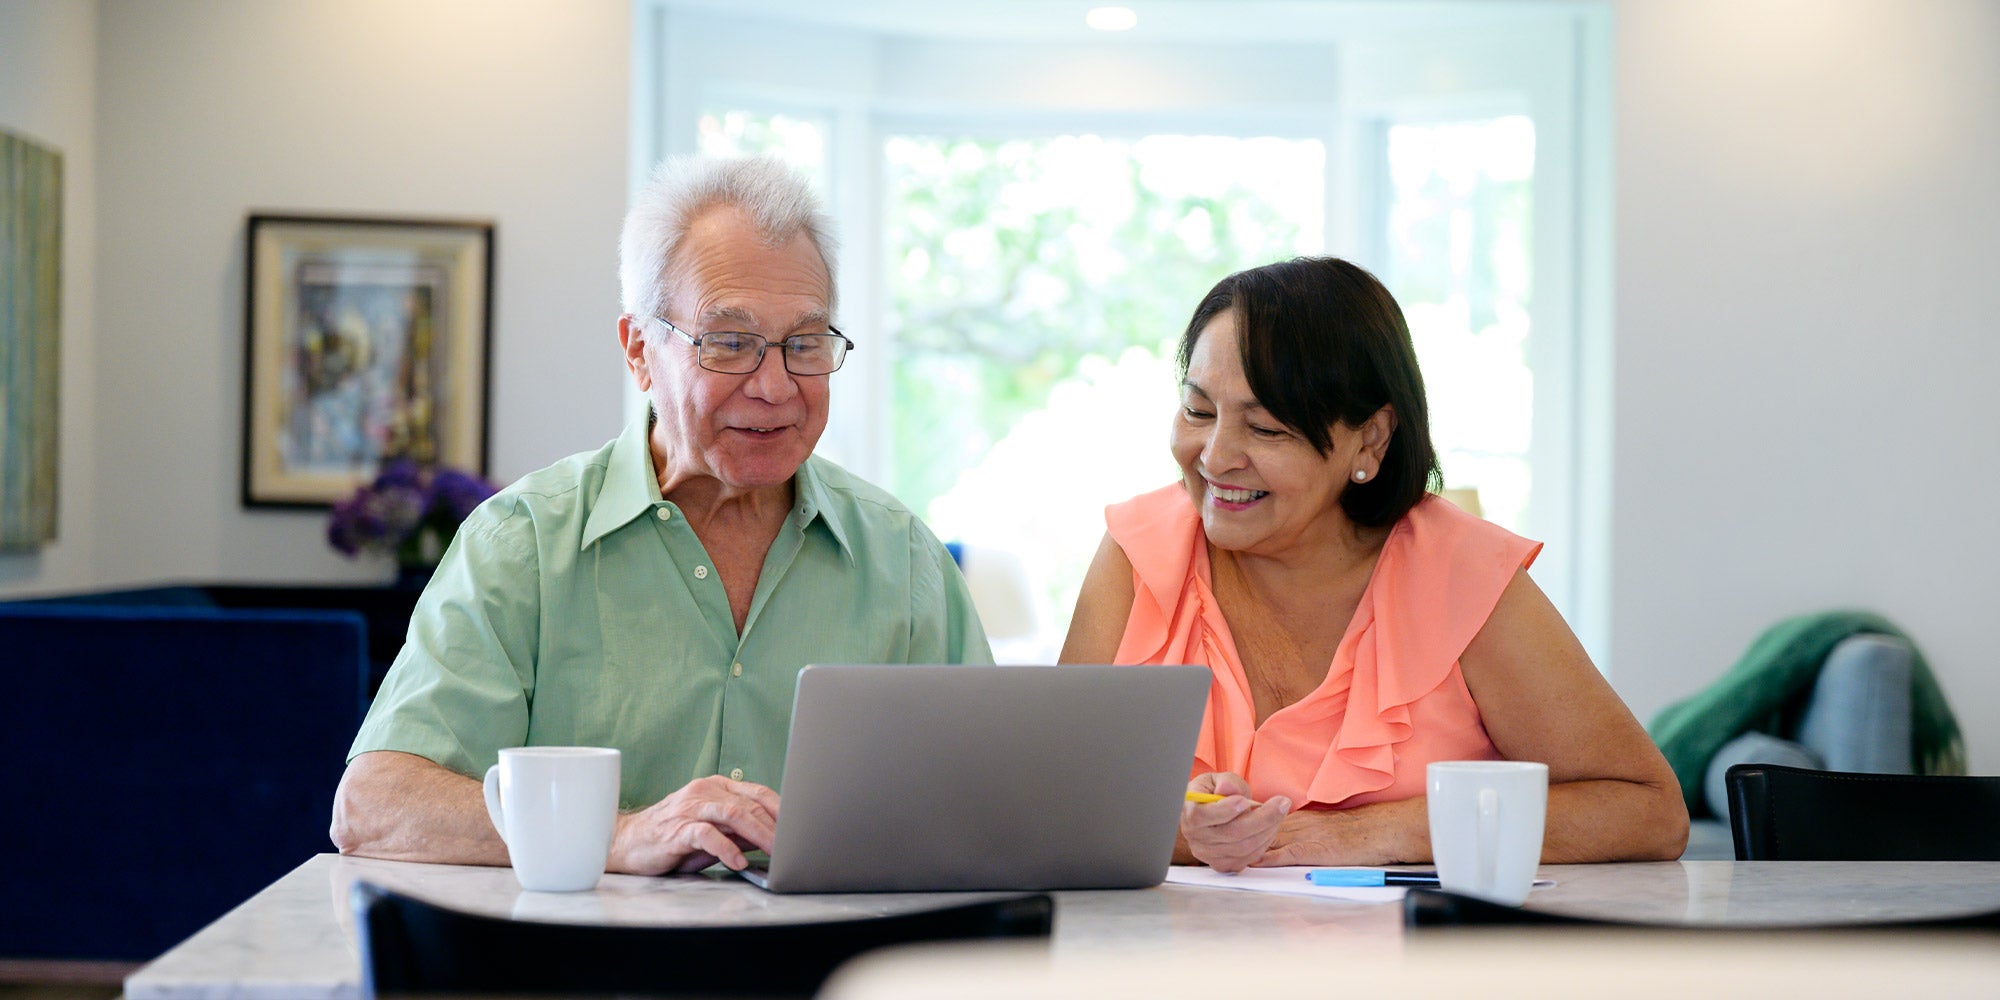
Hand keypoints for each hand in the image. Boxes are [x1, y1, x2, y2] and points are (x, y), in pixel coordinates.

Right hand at [610, 775, 780, 874]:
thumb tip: (772, 838)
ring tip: (775, 850)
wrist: (626, 842)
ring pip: (733, 814)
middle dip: (776, 826)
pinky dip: (726, 848)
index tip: (800, 827)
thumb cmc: (671, 837)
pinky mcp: (677, 829)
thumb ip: (740, 832)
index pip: (758, 793)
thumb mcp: (713, 832)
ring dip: (758, 833)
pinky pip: (706, 834)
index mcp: (716, 787)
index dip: (781, 810)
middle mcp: (704, 791)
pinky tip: (738, 862)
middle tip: (794, 844)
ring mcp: (690, 808)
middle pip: (750, 804)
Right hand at [1180, 772, 1290, 872]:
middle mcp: (1195, 837)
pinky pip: (1248, 858)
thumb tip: (1227, 788)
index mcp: (1188, 812)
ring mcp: (1208, 854)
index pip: (1201, 816)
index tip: (1245, 801)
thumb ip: (1226, 782)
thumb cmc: (1213, 793)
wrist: (1209, 812)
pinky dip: (1264, 843)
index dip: (1225, 810)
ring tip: (1278, 812)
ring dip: (1268, 830)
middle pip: (1232, 834)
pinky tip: (1270, 828)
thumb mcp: (1217, 779)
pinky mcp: (1222, 864)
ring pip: (1244, 848)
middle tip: (1282, 803)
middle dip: (1263, 818)